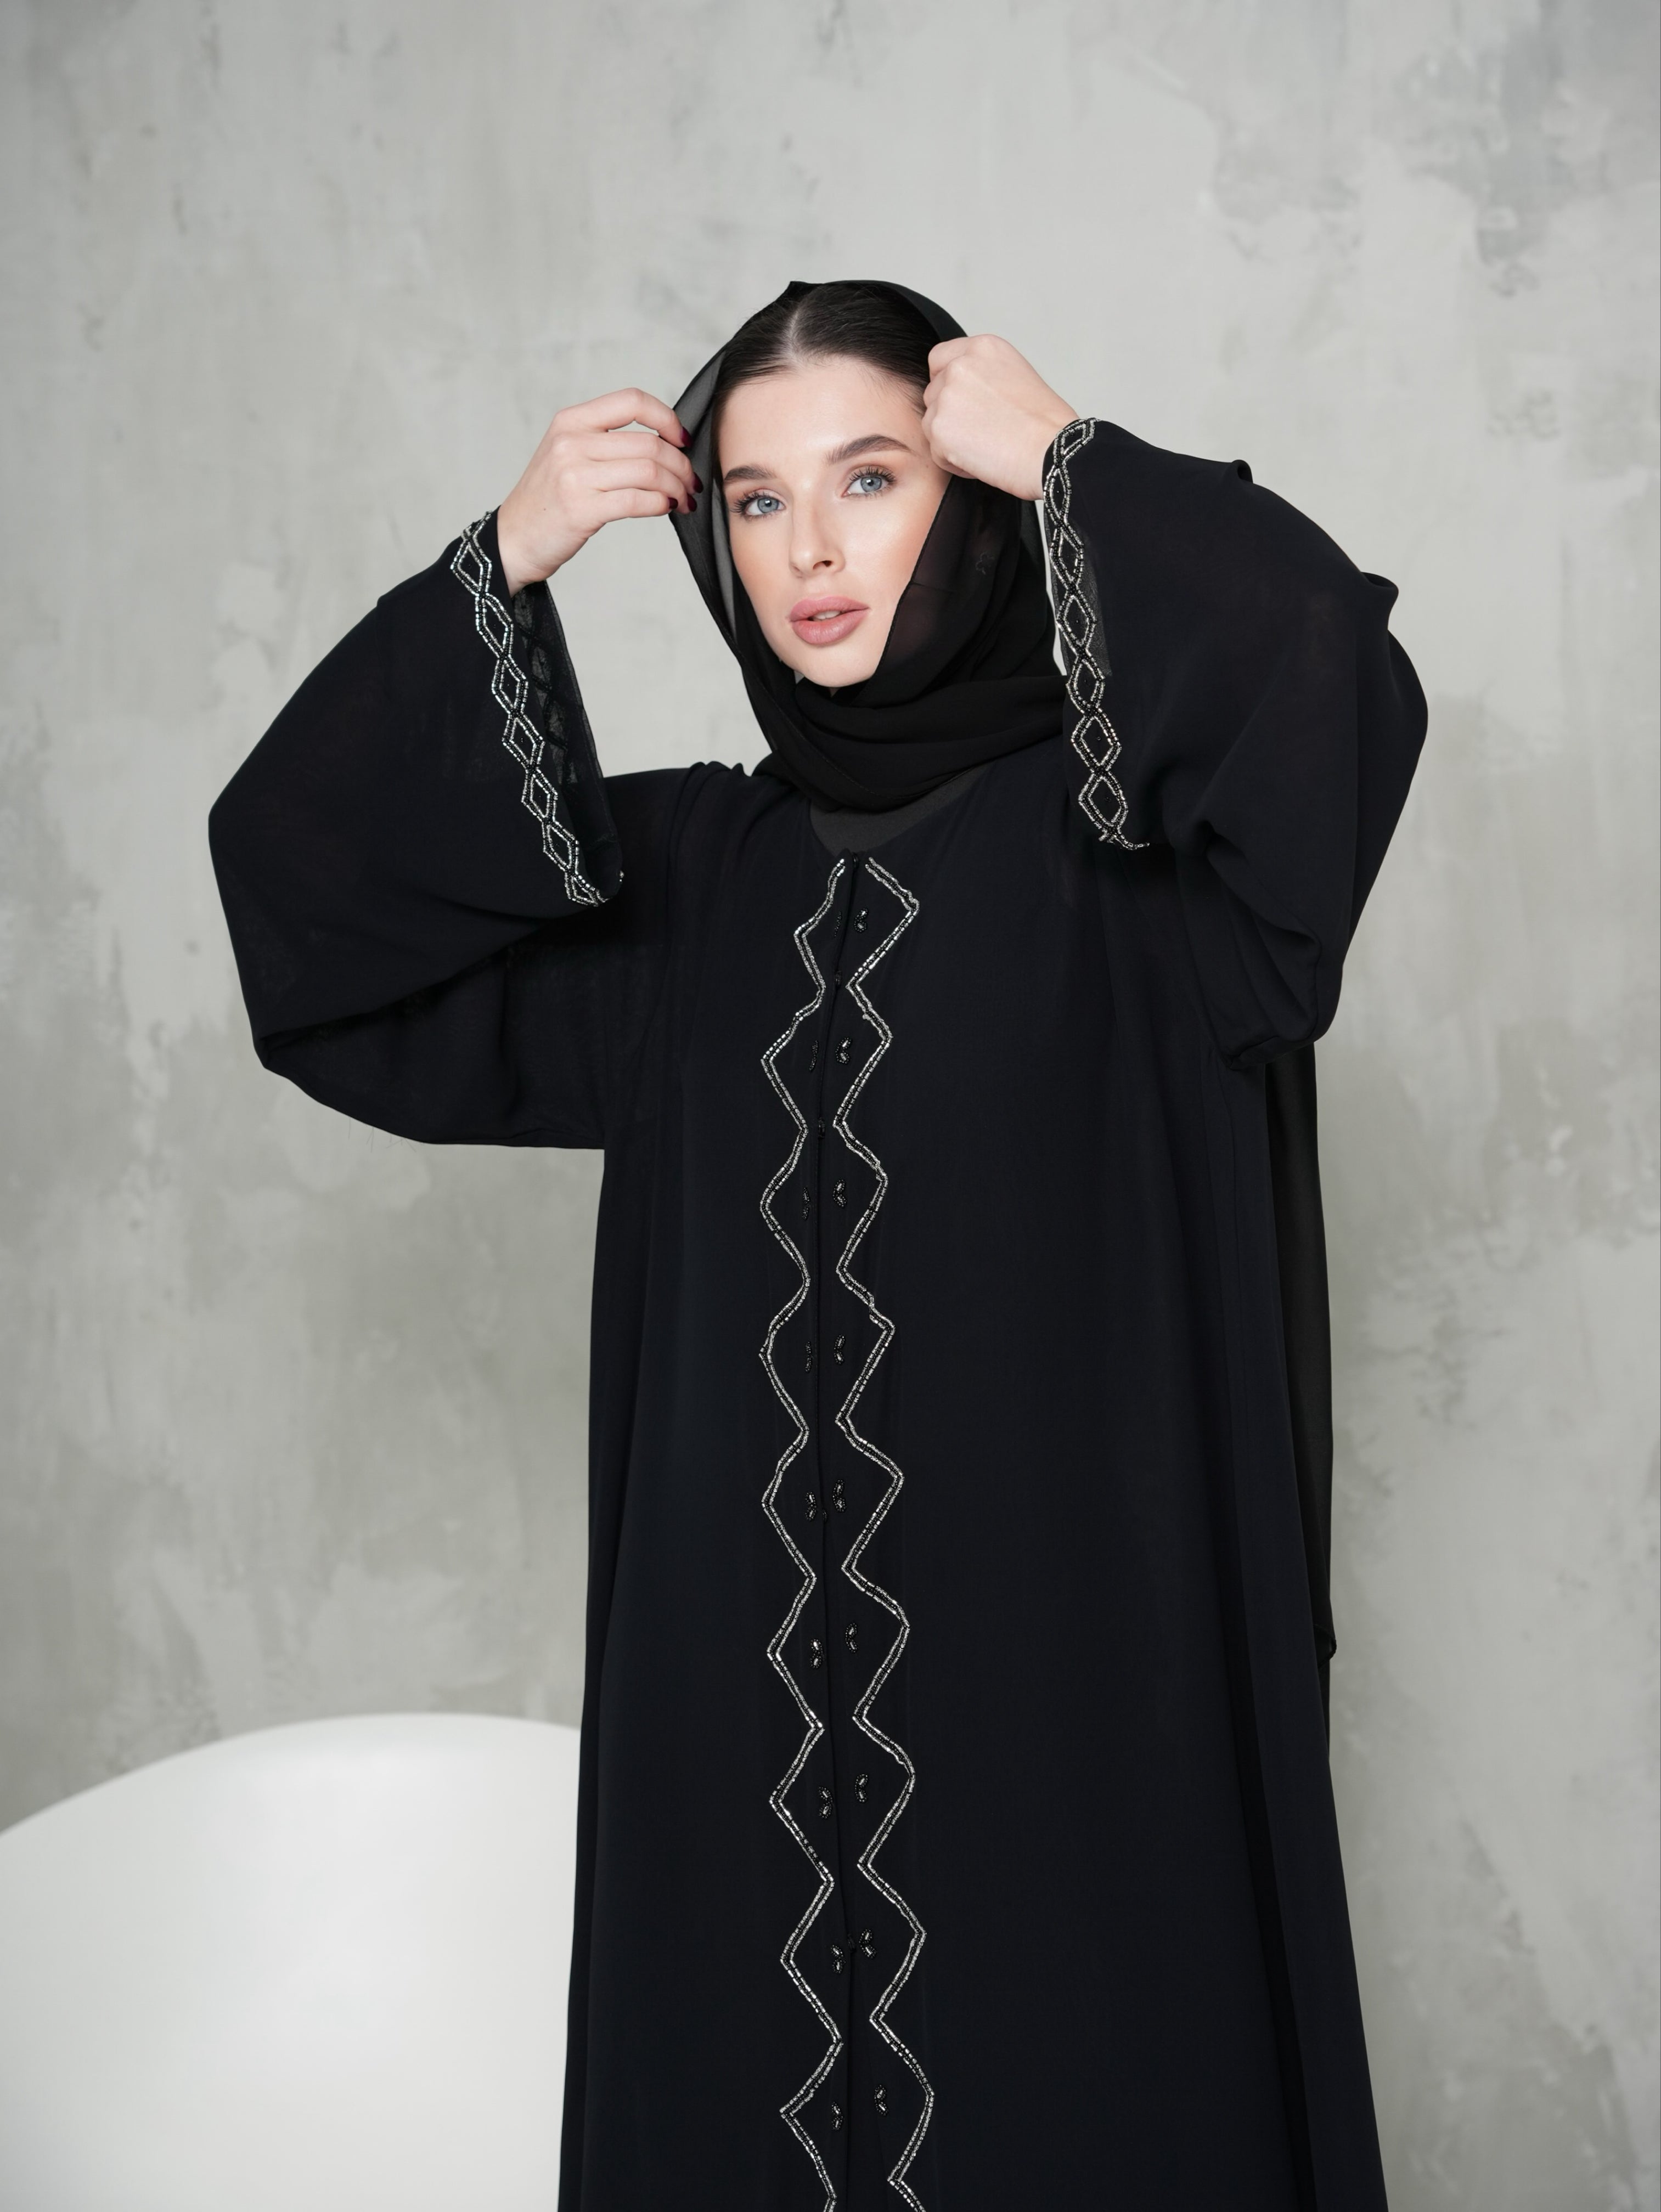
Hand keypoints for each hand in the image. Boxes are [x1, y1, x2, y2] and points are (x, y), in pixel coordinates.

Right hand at [495, 389, 697, 592]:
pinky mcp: (581, 509)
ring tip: (683, 499)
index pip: (632, 401)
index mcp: (571, 421)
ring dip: (676, 487)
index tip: (682, 440)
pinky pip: (637, 500)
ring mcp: (574, 475)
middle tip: (690, 482)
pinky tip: (666, 508)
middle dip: (681, 464)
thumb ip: (607, 441)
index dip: (667, 418)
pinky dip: (661, 504)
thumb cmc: (549, 499)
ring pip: (648, 471)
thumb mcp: (568, 454)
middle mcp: (571, 442)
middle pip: (648, 442)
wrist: (514, 539)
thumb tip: (666, 443)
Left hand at [921, 336, 1077, 502]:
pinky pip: (936, 452)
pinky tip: (984, 460)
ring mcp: (947, 396)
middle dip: (951, 416)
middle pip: (934, 394)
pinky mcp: (939, 428)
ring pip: (933, 423)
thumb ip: (984, 375)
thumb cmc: (1046, 423)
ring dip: (952, 441)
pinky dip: (954, 463)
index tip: (962, 403)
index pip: (940, 359)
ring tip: (988, 447)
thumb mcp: (1016, 375)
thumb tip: (967, 393)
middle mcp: (960, 366)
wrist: (1051, 450)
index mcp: (983, 348)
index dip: (947, 384)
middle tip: (983, 432)